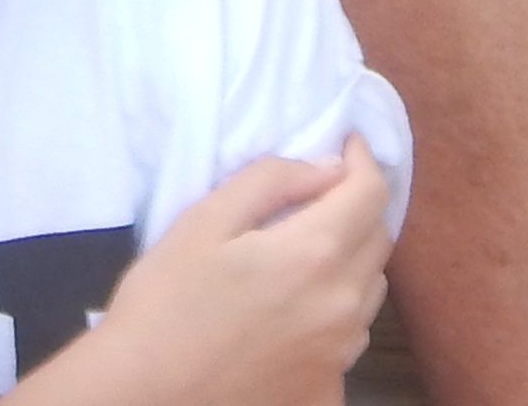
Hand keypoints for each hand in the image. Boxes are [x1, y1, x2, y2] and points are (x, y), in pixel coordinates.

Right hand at [20, 145, 389, 405]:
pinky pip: (349, 338)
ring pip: (370, 290)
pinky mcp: (329, 390)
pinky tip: (289, 313)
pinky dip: (332, 313)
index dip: (362, 160)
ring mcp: (341, 355)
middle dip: (358, 208)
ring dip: (351, 261)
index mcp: (313, 255)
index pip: (370, 194)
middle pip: (380, 240)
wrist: (147, 393)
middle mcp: (343, 306)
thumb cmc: (165, 302)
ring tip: (303, 254)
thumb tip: (326, 168)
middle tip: (320, 196)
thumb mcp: (203, 221)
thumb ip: (270, 182)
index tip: (346, 145)